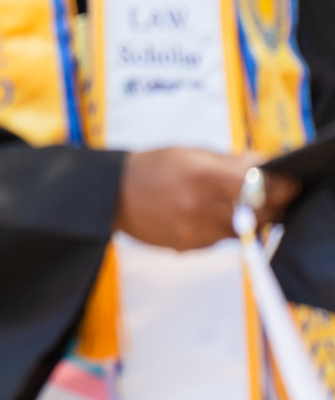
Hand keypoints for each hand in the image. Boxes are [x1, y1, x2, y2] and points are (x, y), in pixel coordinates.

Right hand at [115, 148, 298, 249]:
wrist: (110, 195)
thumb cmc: (151, 167)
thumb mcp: (189, 153)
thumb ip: (229, 160)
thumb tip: (264, 163)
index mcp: (202, 174)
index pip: (259, 185)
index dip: (280, 186)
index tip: (289, 184)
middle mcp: (200, 205)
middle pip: (258, 212)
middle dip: (270, 204)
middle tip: (272, 197)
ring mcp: (194, 229)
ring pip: (242, 228)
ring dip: (247, 218)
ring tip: (232, 204)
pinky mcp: (189, 246)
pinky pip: (220, 239)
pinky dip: (222, 228)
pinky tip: (206, 215)